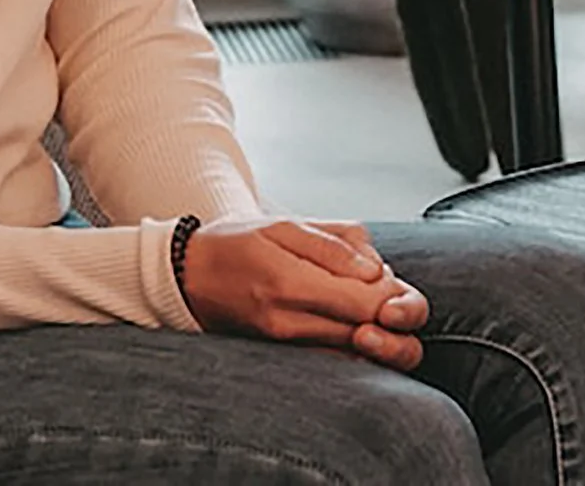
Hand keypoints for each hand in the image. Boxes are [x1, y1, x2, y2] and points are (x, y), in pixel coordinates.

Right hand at [179, 218, 430, 369]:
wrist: (189, 277)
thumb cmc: (239, 243)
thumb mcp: (285, 225)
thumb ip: (335, 246)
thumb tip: (376, 271)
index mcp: (291, 283)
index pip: (368, 305)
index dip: (393, 295)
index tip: (385, 276)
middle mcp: (290, 323)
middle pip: (371, 338)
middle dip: (395, 318)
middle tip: (387, 294)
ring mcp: (287, 344)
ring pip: (357, 354)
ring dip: (379, 333)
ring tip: (366, 302)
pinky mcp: (286, 354)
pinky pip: (334, 359)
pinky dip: (356, 344)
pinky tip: (352, 320)